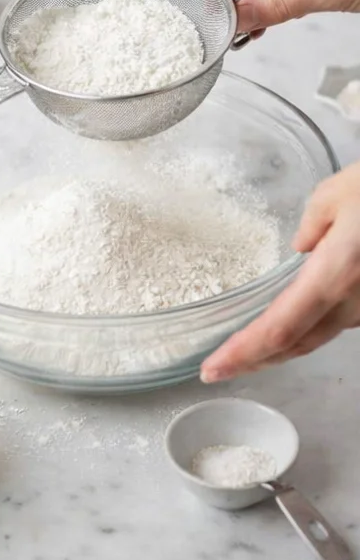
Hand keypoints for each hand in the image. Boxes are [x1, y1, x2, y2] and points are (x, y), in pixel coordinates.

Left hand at [200, 163, 359, 380]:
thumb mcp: (343, 189)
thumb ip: (314, 221)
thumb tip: (303, 244)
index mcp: (336, 276)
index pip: (279, 329)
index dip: (243, 354)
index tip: (213, 369)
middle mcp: (356, 302)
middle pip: (297, 343)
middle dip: (256, 358)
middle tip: (222, 366)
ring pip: (323, 332)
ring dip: (287, 341)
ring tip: (252, 345)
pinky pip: (347, 315)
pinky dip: (318, 320)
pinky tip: (304, 313)